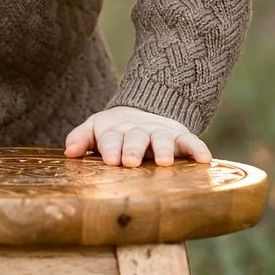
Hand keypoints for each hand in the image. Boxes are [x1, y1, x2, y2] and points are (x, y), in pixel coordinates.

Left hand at [63, 105, 210, 167]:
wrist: (142, 112)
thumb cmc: (114, 131)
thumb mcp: (95, 130)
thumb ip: (81, 138)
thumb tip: (69, 152)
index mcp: (115, 130)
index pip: (111, 138)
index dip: (110, 147)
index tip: (110, 159)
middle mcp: (139, 130)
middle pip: (136, 138)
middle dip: (133, 149)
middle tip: (130, 162)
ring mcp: (161, 133)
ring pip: (163, 139)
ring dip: (164, 149)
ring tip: (164, 162)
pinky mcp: (180, 136)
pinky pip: (191, 141)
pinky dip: (198, 149)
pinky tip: (205, 159)